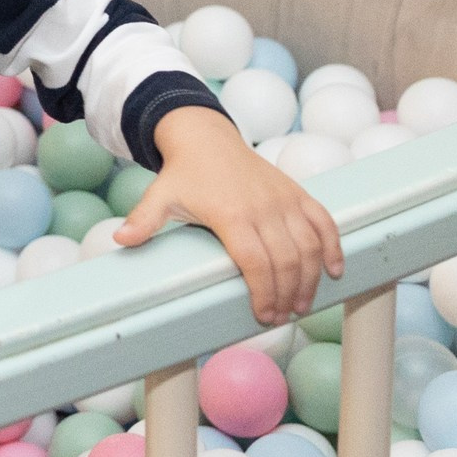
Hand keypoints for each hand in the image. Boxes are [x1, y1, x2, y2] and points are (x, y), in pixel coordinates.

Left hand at [113, 108, 342, 324]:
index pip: (256, 262)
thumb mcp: (160, 195)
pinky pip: (323, 222)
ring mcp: (284, 199)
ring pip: (309, 246)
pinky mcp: (297, 193)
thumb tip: (121, 239)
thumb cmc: (184, 173)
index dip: (263, 293)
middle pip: (287, 261)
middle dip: (288, 295)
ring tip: (302, 305)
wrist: (207, 137)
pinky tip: (335, 271)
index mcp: (232, 214)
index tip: (262, 316)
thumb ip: (144, 220)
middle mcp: (264, 207)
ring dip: (311, 279)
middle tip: (282, 318)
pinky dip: (333, 247)